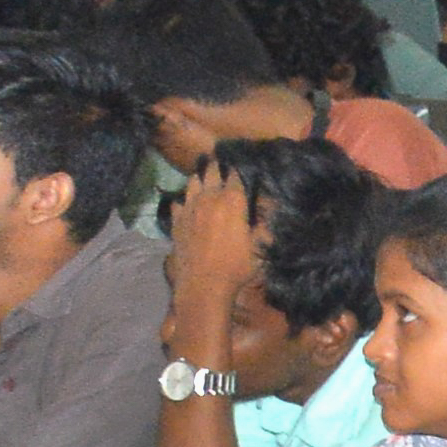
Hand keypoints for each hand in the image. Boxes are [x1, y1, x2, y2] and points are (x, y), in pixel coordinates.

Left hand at [159, 169, 262, 361]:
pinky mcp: (177, 222)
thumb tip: (269, 204)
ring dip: (199, 178)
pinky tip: (186, 204)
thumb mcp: (261, 245)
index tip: (240, 164)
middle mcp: (209, 199)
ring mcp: (190, 209)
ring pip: (192, 184)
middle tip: (220, 161)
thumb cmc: (237, 266)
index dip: (238, 169)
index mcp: (232, 201)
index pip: (235, 176)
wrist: (203, 285)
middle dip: (216, 166)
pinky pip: (178, 204)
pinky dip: (184, 201)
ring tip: (202, 176)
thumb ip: (265, 222)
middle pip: (211, 174)